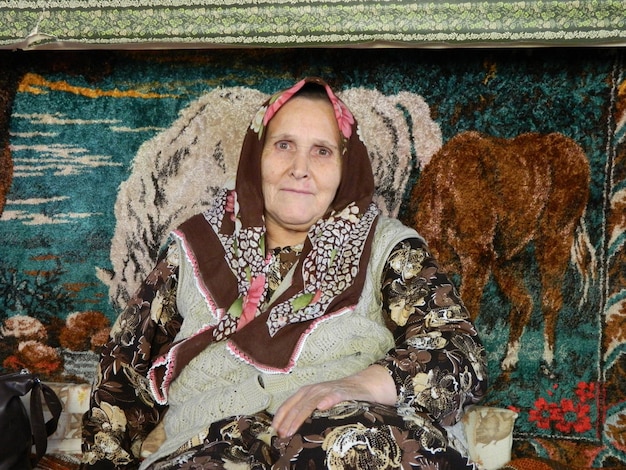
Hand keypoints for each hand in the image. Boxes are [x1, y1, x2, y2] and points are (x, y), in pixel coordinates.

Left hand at [271, 364, 395, 437]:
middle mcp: (315, 389)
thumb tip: (292, 431)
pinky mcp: (343, 392)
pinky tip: (321, 407)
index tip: (274, 432)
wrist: (365, 385)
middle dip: (288, 421)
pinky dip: (327, 400)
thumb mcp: (322, 403)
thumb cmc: (340, 397)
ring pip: (311, 402)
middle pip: (297, 405)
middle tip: (281, 436)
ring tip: (291, 429)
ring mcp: (328, 389)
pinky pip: (334, 395)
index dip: (280, 417)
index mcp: (308, 392)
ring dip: (300, 416)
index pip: (289, 404)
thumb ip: (309, 413)